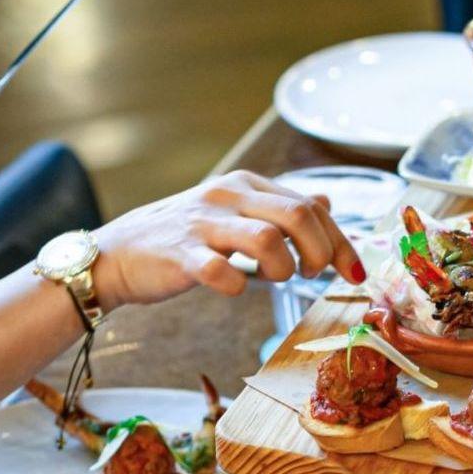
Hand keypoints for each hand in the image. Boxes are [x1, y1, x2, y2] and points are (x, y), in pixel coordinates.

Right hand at [92, 170, 364, 309]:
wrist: (117, 253)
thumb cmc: (185, 237)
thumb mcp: (236, 211)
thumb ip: (281, 208)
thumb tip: (326, 201)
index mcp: (248, 184)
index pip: (311, 206)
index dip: (341, 241)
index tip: (355, 272)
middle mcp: (228, 195)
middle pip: (298, 215)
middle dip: (321, 252)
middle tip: (312, 275)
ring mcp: (203, 224)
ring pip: (267, 239)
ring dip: (284, 269)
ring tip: (274, 280)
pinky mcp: (180, 255)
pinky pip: (220, 271)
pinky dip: (236, 286)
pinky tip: (234, 288)